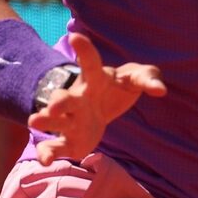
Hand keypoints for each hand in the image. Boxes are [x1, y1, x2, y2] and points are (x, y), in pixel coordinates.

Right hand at [27, 33, 165, 163]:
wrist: (100, 110)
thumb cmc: (118, 88)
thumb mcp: (136, 78)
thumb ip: (149, 78)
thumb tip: (160, 89)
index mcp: (95, 80)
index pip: (90, 63)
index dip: (85, 50)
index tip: (75, 36)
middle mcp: (77, 99)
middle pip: (65, 97)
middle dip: (58, 101)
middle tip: (55, 106)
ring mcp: (70, 119)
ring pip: (53, 119)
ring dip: (45, 121)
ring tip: (36, 121)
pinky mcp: (68, 141)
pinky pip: (54, 147)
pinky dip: (47, 153)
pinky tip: (44, 161)